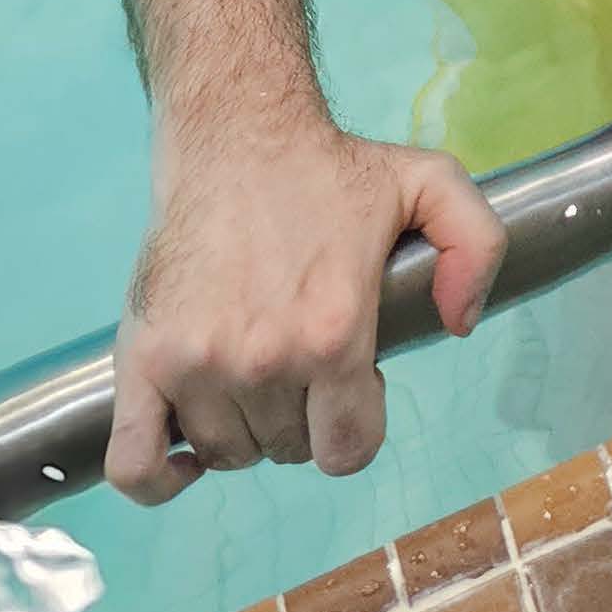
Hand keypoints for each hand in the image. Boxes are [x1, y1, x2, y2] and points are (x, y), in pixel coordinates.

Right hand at [106, 119, 503, 503]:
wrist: (236, 134)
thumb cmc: (329, 168)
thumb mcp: (432, 184)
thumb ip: (477, 247)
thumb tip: (459, 325)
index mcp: (334, 331)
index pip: (349, 449)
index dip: (357, 420)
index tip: (350, 377)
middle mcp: (264, 358)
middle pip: (288, 450)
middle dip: (303, 416)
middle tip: (299, 356)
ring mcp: (196, 363)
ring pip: (226, 455)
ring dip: (243, 430)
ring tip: (254, 370)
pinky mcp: (142, 358)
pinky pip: (134, 462)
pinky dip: (158, 476)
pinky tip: (186, 449)